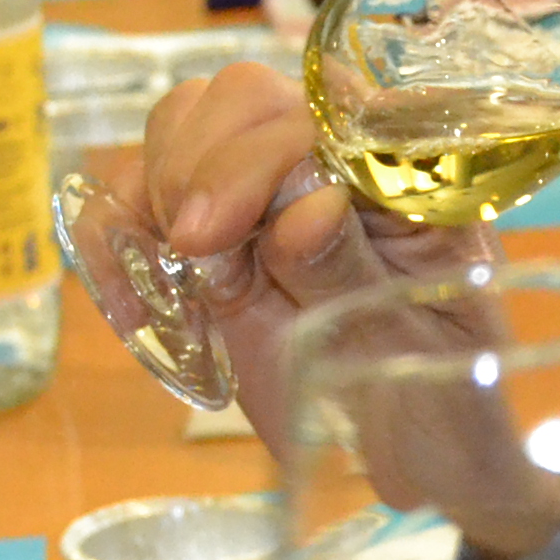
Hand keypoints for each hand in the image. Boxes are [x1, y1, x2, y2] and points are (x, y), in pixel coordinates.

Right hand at [132, 59, 485, 457]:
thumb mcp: (414, 352)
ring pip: (181, 129)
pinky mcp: (214, 241)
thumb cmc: (443, 402)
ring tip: (180, 288)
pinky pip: (138, 199)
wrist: (421, 462)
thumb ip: (354, 270)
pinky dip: (116, 240)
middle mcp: (332, 165)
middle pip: (239, 98)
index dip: (257, 155)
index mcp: (404, 175)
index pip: (320, 108)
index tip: (214, 236)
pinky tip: (137, 311)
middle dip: (199, 168)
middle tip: (193, 257)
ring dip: (155, 196)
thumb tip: (304, 204)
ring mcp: (267, 197)